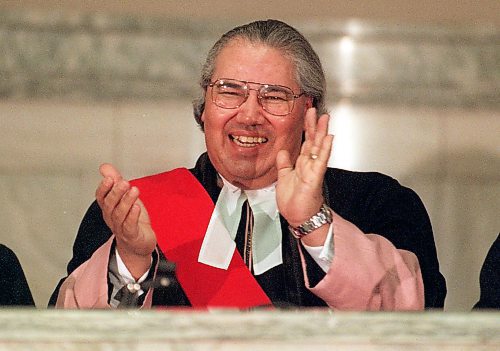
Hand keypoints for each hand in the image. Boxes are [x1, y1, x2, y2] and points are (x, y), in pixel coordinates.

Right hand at [95, 163, 156, 277]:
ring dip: (126, 201)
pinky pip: (130, 226)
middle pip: (110, 205)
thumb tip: (105, 167)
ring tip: (133, 190)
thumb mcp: (124, 197)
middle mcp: (112, 217)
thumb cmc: (131, 219)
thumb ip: (115, 181)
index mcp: (109, 208)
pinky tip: (137, 207)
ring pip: (119, 214)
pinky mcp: (132, 236)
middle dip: (116, 192)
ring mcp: (121, 228)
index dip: (104, 188)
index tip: (109, 178)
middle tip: (124, 183)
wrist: (139, 243)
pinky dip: (132, 216)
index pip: (101, 197)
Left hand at [276, 108, 332, 243]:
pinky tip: (329, 139)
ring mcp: (313, 170)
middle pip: (313, 141)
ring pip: (319, 148)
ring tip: (325, 119)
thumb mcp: (284, 178)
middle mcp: (309, 165)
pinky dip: (325, 150)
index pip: (305, 142)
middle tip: (315, 110)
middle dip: (314, 125)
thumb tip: (282, 151)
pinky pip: (321, 162)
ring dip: (322, 132)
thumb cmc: (294, 201)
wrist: (298, 217)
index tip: (306, 115)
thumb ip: (284, 164)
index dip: (306, 128)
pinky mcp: (315, 178)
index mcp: (302, 164)